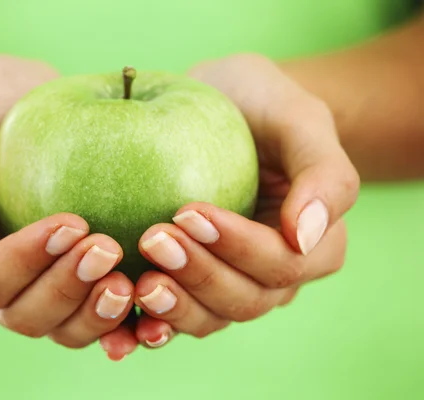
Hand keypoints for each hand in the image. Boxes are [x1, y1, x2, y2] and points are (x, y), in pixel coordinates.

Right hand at [0, 55, 134, 346]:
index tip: (73, 222)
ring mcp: (41, 287)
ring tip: (131, 283)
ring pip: (65, 328)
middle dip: (68, 288)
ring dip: (97, 314)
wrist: (17, 102)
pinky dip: (127, 323)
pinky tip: (155, 310)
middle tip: (109, 248)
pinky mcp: (81, 283)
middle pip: (26, 315)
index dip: (27, 261)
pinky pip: (102, 317)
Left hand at [99, 54, 359, 358]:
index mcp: (311, 244)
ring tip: (137, 282)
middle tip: (152, 239)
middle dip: (198, 276)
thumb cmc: (262, 104)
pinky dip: (150, 325)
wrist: (219, 105)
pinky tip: (122, 321)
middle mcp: (273, 274)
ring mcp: (229, 282)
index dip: (238, 247)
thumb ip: (323, 175)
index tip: (188, 212)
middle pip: (243, 299)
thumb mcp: (299, 118)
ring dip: (173, 307)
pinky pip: (174, 316)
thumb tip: (307, 237)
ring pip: (209, 318)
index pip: (281, 263)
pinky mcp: (190, 282)